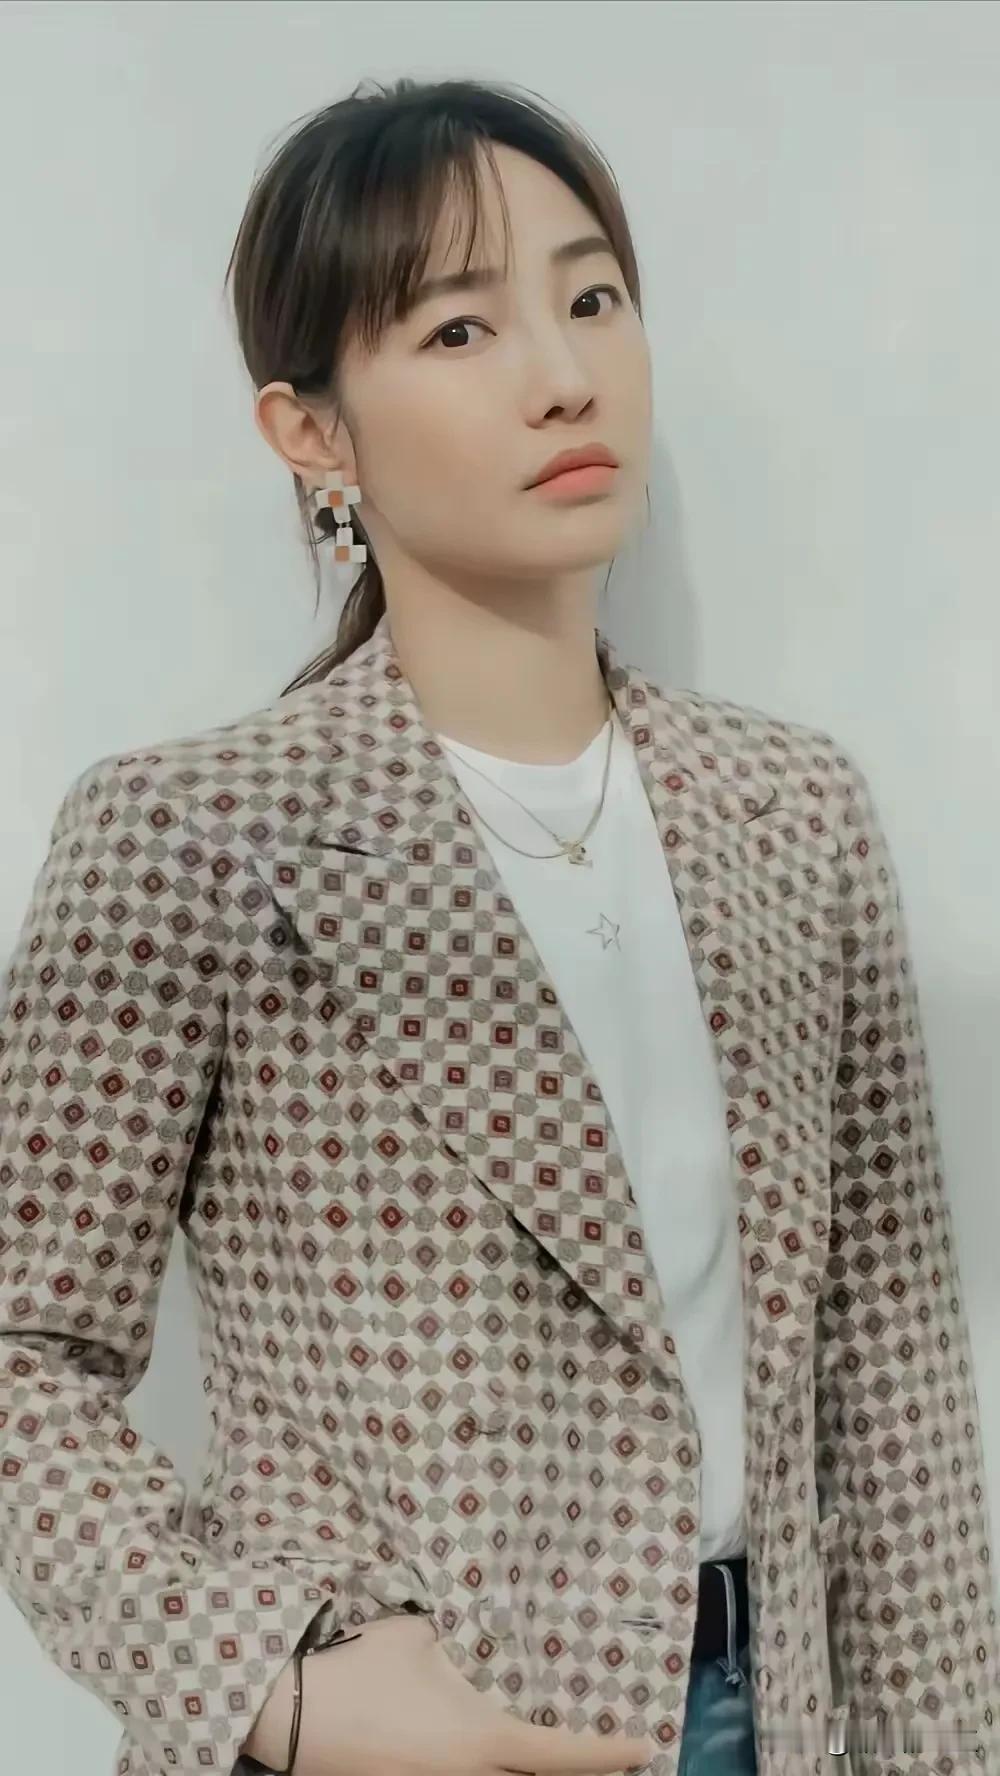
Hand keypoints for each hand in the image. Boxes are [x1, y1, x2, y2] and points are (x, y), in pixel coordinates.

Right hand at [242, 1610, 656, 1774]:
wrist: (293, 1710)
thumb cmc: (362, 1667)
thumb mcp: (419, 1640)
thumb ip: (458, 1646)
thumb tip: (474, 1630)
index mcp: (479, 1739)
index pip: (559, 1755)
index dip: (606, 1753)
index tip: (644, 1745)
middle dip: (578, 1771)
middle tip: (615, 1756)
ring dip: (528, 1771)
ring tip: (561, 1756)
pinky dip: (489, 1772)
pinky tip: (498, 1758)